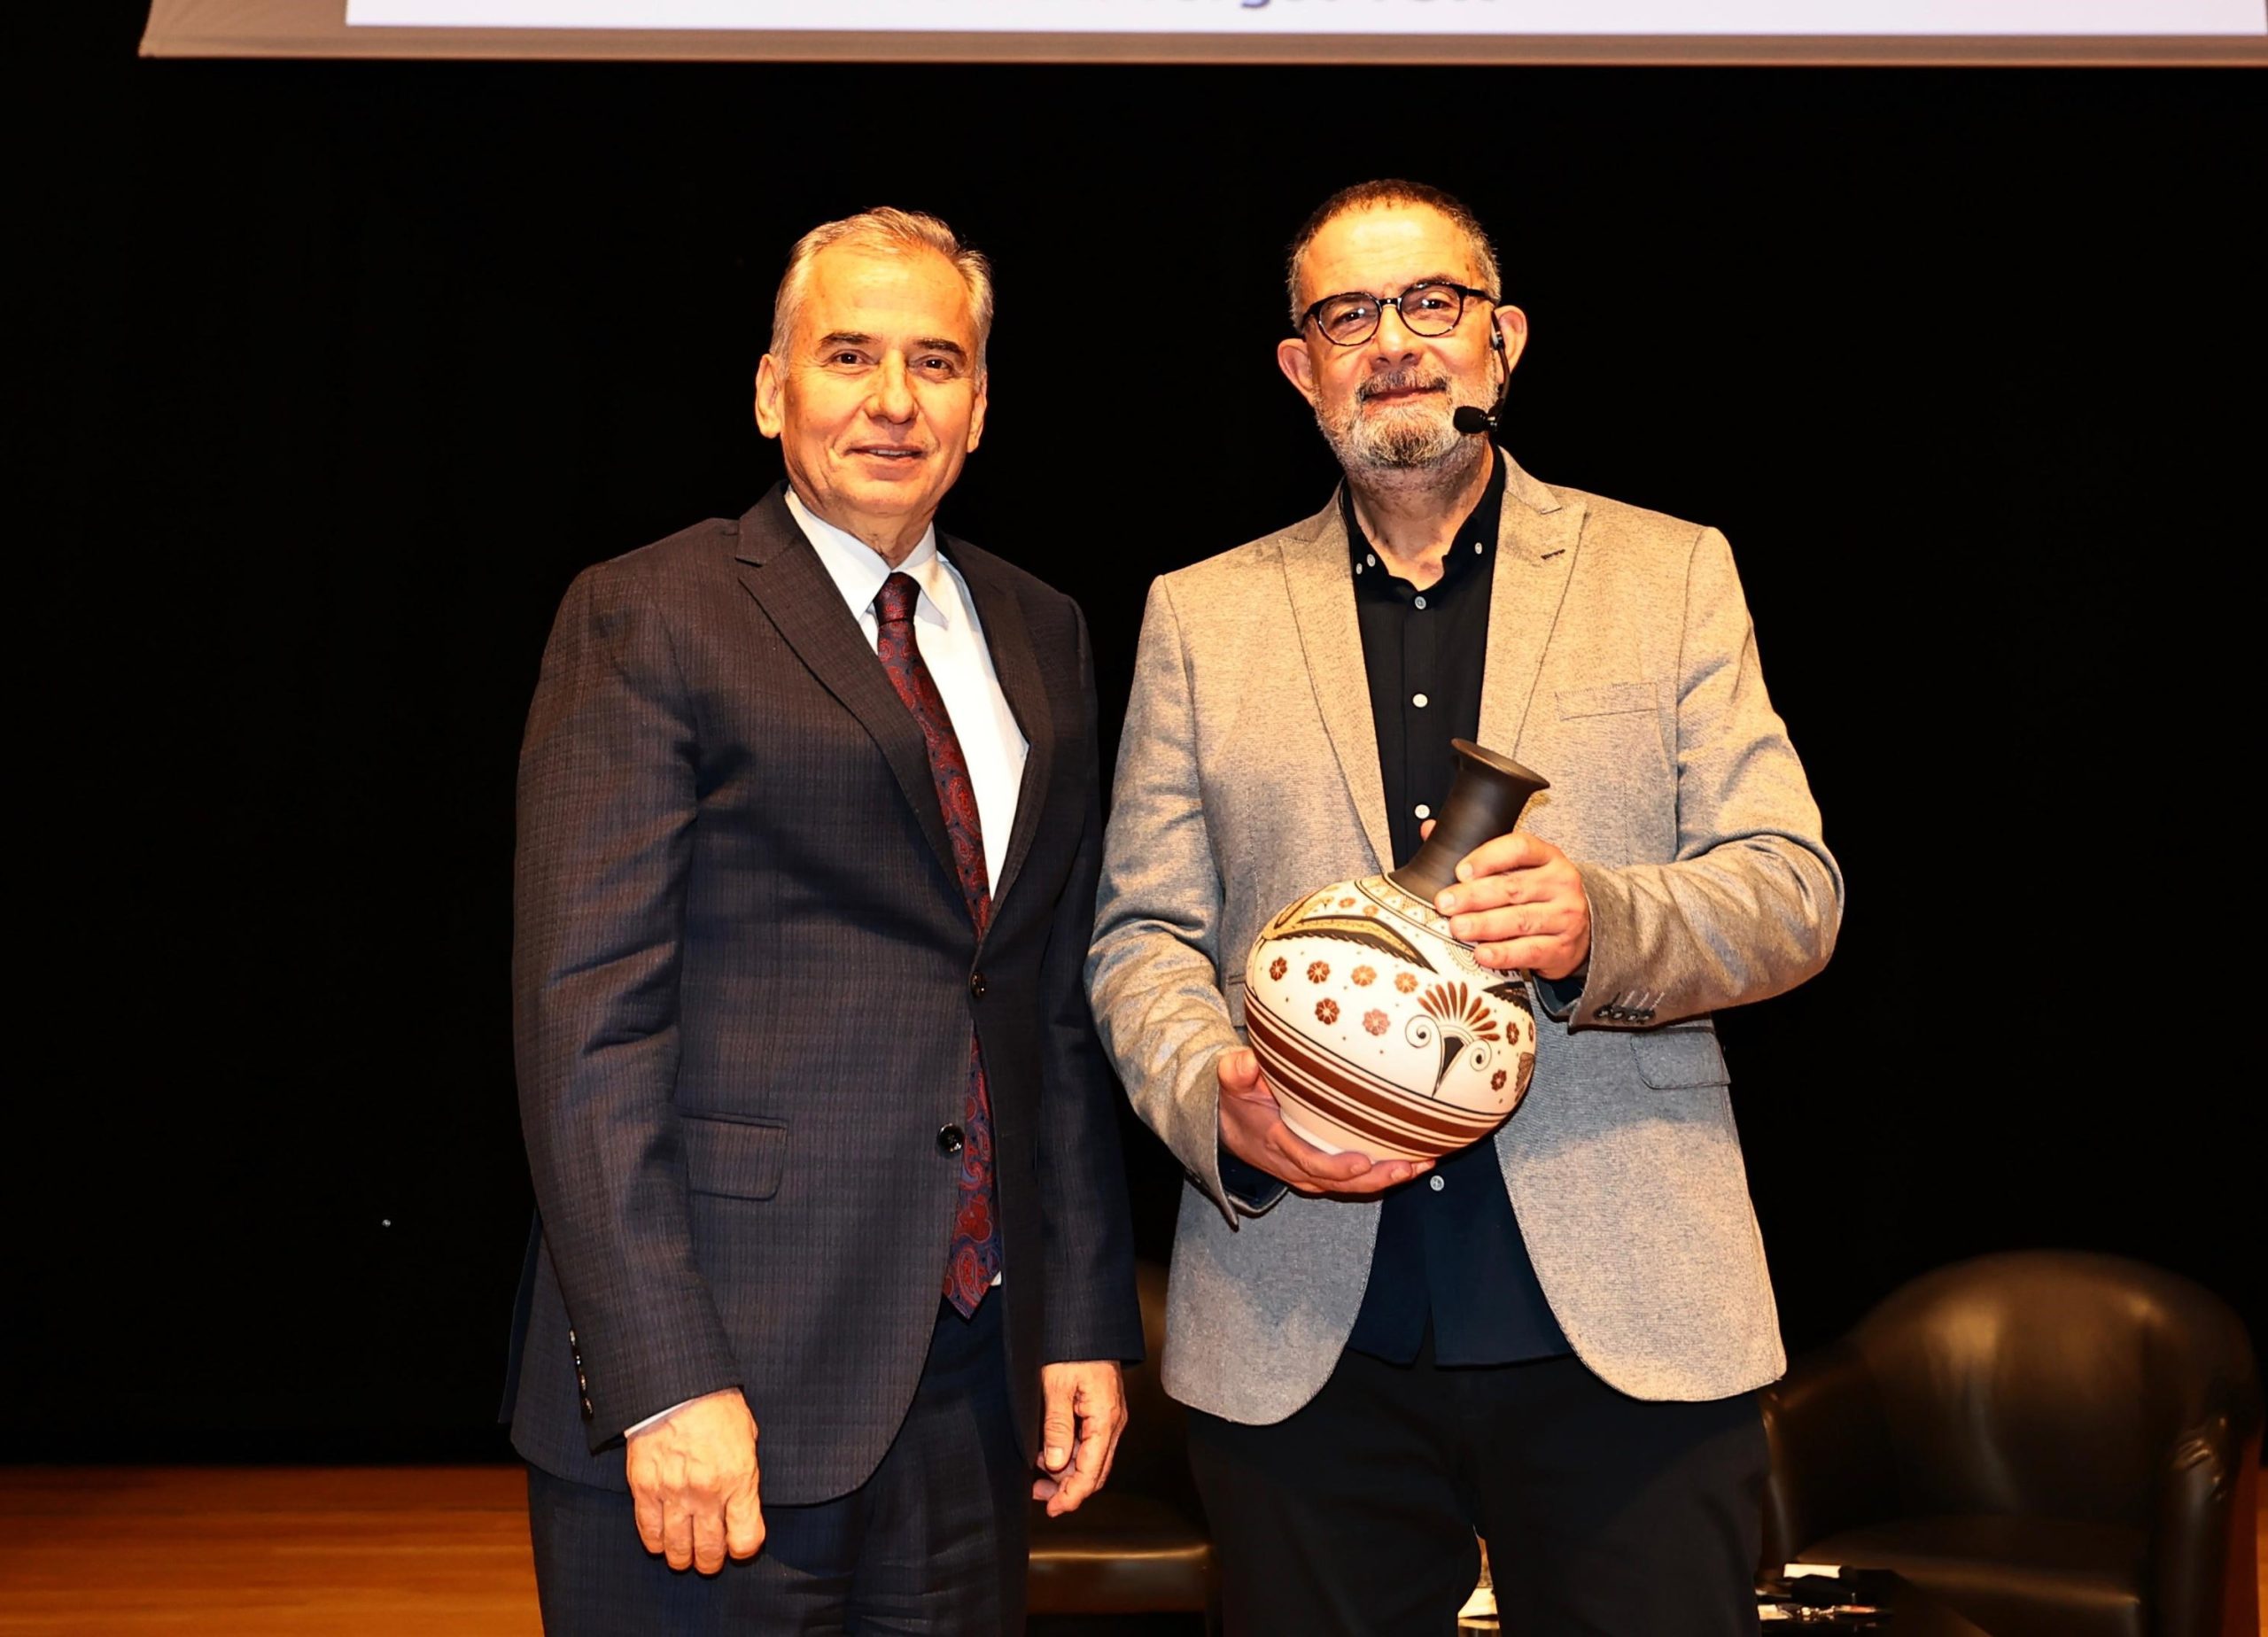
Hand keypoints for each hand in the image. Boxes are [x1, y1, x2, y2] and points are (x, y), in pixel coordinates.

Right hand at [624, 1388, 763, 1573]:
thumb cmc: (716, 1405)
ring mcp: (672, 1493)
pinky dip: (656, 1542)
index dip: (743, 1549)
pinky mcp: (644, 1488)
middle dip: (711, 1561)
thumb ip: (745, 1475)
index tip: (739, 1545)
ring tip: (685, 1555)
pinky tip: (662, 1541)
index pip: (745, 1540)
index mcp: (738, 1479)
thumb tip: (742, 1503)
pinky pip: (648, 1531)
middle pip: (709, 1551)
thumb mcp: (747, 1437)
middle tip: (709, 1559)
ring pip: (677, 1549)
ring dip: (682, 1557)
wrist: (675, 1384)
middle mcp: (706, 1493)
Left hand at [1031, 1360, 1127, 1515]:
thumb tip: (1054, 1464)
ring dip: (1066, 1472)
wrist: (1085, 1321)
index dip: (1072, 1495)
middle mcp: (1112, 1422)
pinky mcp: (1100, 1411)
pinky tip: (1048, 1452)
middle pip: (1094, 1471)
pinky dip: (1069, 1454)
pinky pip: (1088, 1444)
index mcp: (1105, 1419)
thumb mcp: (1056, 1386)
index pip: (1092, 1472)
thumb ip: (1057, 1427)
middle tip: (1038, 1494)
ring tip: (1037, 1474)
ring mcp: (1108, 1417)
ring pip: (1091, 1459)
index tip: (1052, 1509)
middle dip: (1067, 1489)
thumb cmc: (1072, 1347)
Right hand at [1216, 1046, 1431, 1195]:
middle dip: (1376, 1179)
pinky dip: (1382, 1176)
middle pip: (1339, 1182)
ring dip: (1386, 1179)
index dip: (1336, 1166)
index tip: (1363, 1161)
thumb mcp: (1231, 1083)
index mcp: (1277, 1143)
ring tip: (1421, 1166)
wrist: (1226, 1127)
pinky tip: (1411, 1164)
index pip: (1309, 1161)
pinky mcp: (1320, 1172)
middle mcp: (1295, 1165)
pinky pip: (1352, 1181)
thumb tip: (1246, 1060)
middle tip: (1409, 1167)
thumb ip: (1236, 1072)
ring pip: (1350, 1186)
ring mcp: (1309, 1173)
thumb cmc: (1237, 1101)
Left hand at [1426, 822, 1591, 979]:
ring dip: (1485, 925)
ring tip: (1458, 928)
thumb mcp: (1520, 868)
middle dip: (1475, 896)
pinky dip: (1504, 954)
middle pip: (1515, 887)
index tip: (1460, 870)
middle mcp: (1561, 884)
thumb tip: (1430, 830)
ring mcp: (1565, 917)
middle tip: (1445, 903)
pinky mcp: (1562, 948)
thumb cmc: (1538, 894)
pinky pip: (1530, 951)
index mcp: (1548, 857)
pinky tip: (1482, 954)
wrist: (1581, 929)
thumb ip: (1479, 853)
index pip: (1521, 848)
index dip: (1488, 857)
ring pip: (1521, 920)